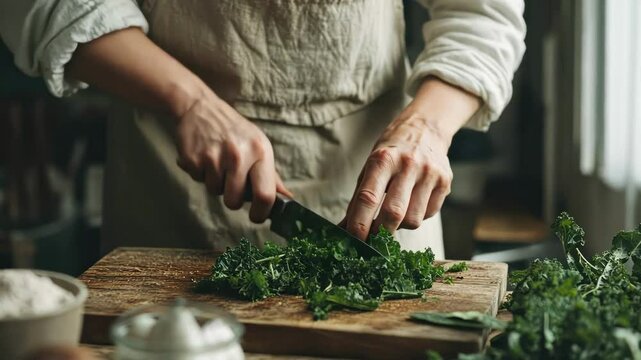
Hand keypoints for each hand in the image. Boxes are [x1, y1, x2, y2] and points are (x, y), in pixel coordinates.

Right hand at [175, 91, 290, 222]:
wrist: (200, 107)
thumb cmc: (235, 131)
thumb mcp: (259, 146)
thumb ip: (271, 175)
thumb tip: (287, 198)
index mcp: (260, 151)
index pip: (265, 194)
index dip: (261, 212)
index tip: (257, 216)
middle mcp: (238, 154)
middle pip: (235, 201)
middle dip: (233, 199)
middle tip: (231, 184)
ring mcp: (213, 157)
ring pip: (215, 192)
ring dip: (216, 184)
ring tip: (217, 162)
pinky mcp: (192, 159)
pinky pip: (198, 181)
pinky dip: (201, 174)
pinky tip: (204, 157)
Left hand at [343, 77, 479, 239]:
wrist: (425, 128)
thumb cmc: (391, 152)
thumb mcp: (370, 167)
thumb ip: (359, 198)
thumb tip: (344, 229)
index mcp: (383, 160)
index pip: (368, 198)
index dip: (359, 223)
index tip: (353, 239)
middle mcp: (408, 165)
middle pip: (393, 213)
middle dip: (381, 233)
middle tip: (373, 239)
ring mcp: (429, 173)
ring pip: (413, 220)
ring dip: (400, 226)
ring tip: (395, 214)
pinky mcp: (445, 182)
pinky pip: (428, 214)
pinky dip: (416, 216)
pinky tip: (412, 203)